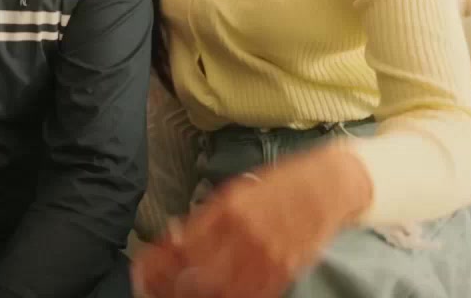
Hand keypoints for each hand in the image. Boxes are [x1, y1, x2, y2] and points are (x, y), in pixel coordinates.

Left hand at [132, 144, 371, 297]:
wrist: (329, 186)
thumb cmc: (281, 184)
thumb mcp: (237, 191)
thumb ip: (207, 215)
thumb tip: (175, 234)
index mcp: (227, 209)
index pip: (180, 244)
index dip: (157, 263)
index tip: (141, 272)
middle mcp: (243, 234)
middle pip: (196, 275)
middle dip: (172, 287)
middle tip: (156, 291)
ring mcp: (265, 256)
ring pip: (220, 291)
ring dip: (198, 295)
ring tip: (183, 295)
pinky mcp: (284, 272)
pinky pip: (252, 295)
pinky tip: (221, 295)